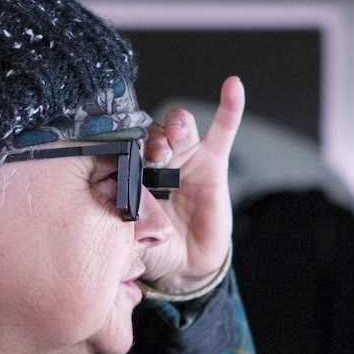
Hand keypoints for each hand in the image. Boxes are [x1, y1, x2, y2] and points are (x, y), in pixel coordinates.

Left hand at [137, 76, 242, 292]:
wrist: (185, 266)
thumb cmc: (154, 247)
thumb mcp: (131, 235)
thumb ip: (125, 218)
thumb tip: (120, 202)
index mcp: (130, 171)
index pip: (123, 146)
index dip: (122, 143)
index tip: (120, 150)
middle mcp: (156, 159)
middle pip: (150, 131)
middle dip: (149, 136)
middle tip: (151, 153)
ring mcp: (185, 158)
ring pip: (179, 126)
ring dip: (176, 125)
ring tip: (175, 135)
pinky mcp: (213, 162)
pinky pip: (223, 130)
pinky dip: (229, 107)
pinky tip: (233, 86)